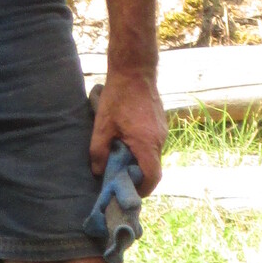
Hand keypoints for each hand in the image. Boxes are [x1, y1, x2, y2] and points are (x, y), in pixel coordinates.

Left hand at [90, 66, 165, 193]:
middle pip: (153, 167)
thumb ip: (98, 152)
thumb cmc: (118, 96)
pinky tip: (127, 139)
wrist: (135, 70)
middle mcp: (159, 139)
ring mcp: (163, 130)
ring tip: (120, 156)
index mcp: (147, 143)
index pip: (152, 177)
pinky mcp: (161, 122)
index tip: (130, 192)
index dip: (143, 189)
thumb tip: (98, 172)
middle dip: (138, 176)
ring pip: (153, 155)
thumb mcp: (102, 125)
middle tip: (120, 176)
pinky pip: (153, 143)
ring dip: (139, 160)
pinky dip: (142, 148)